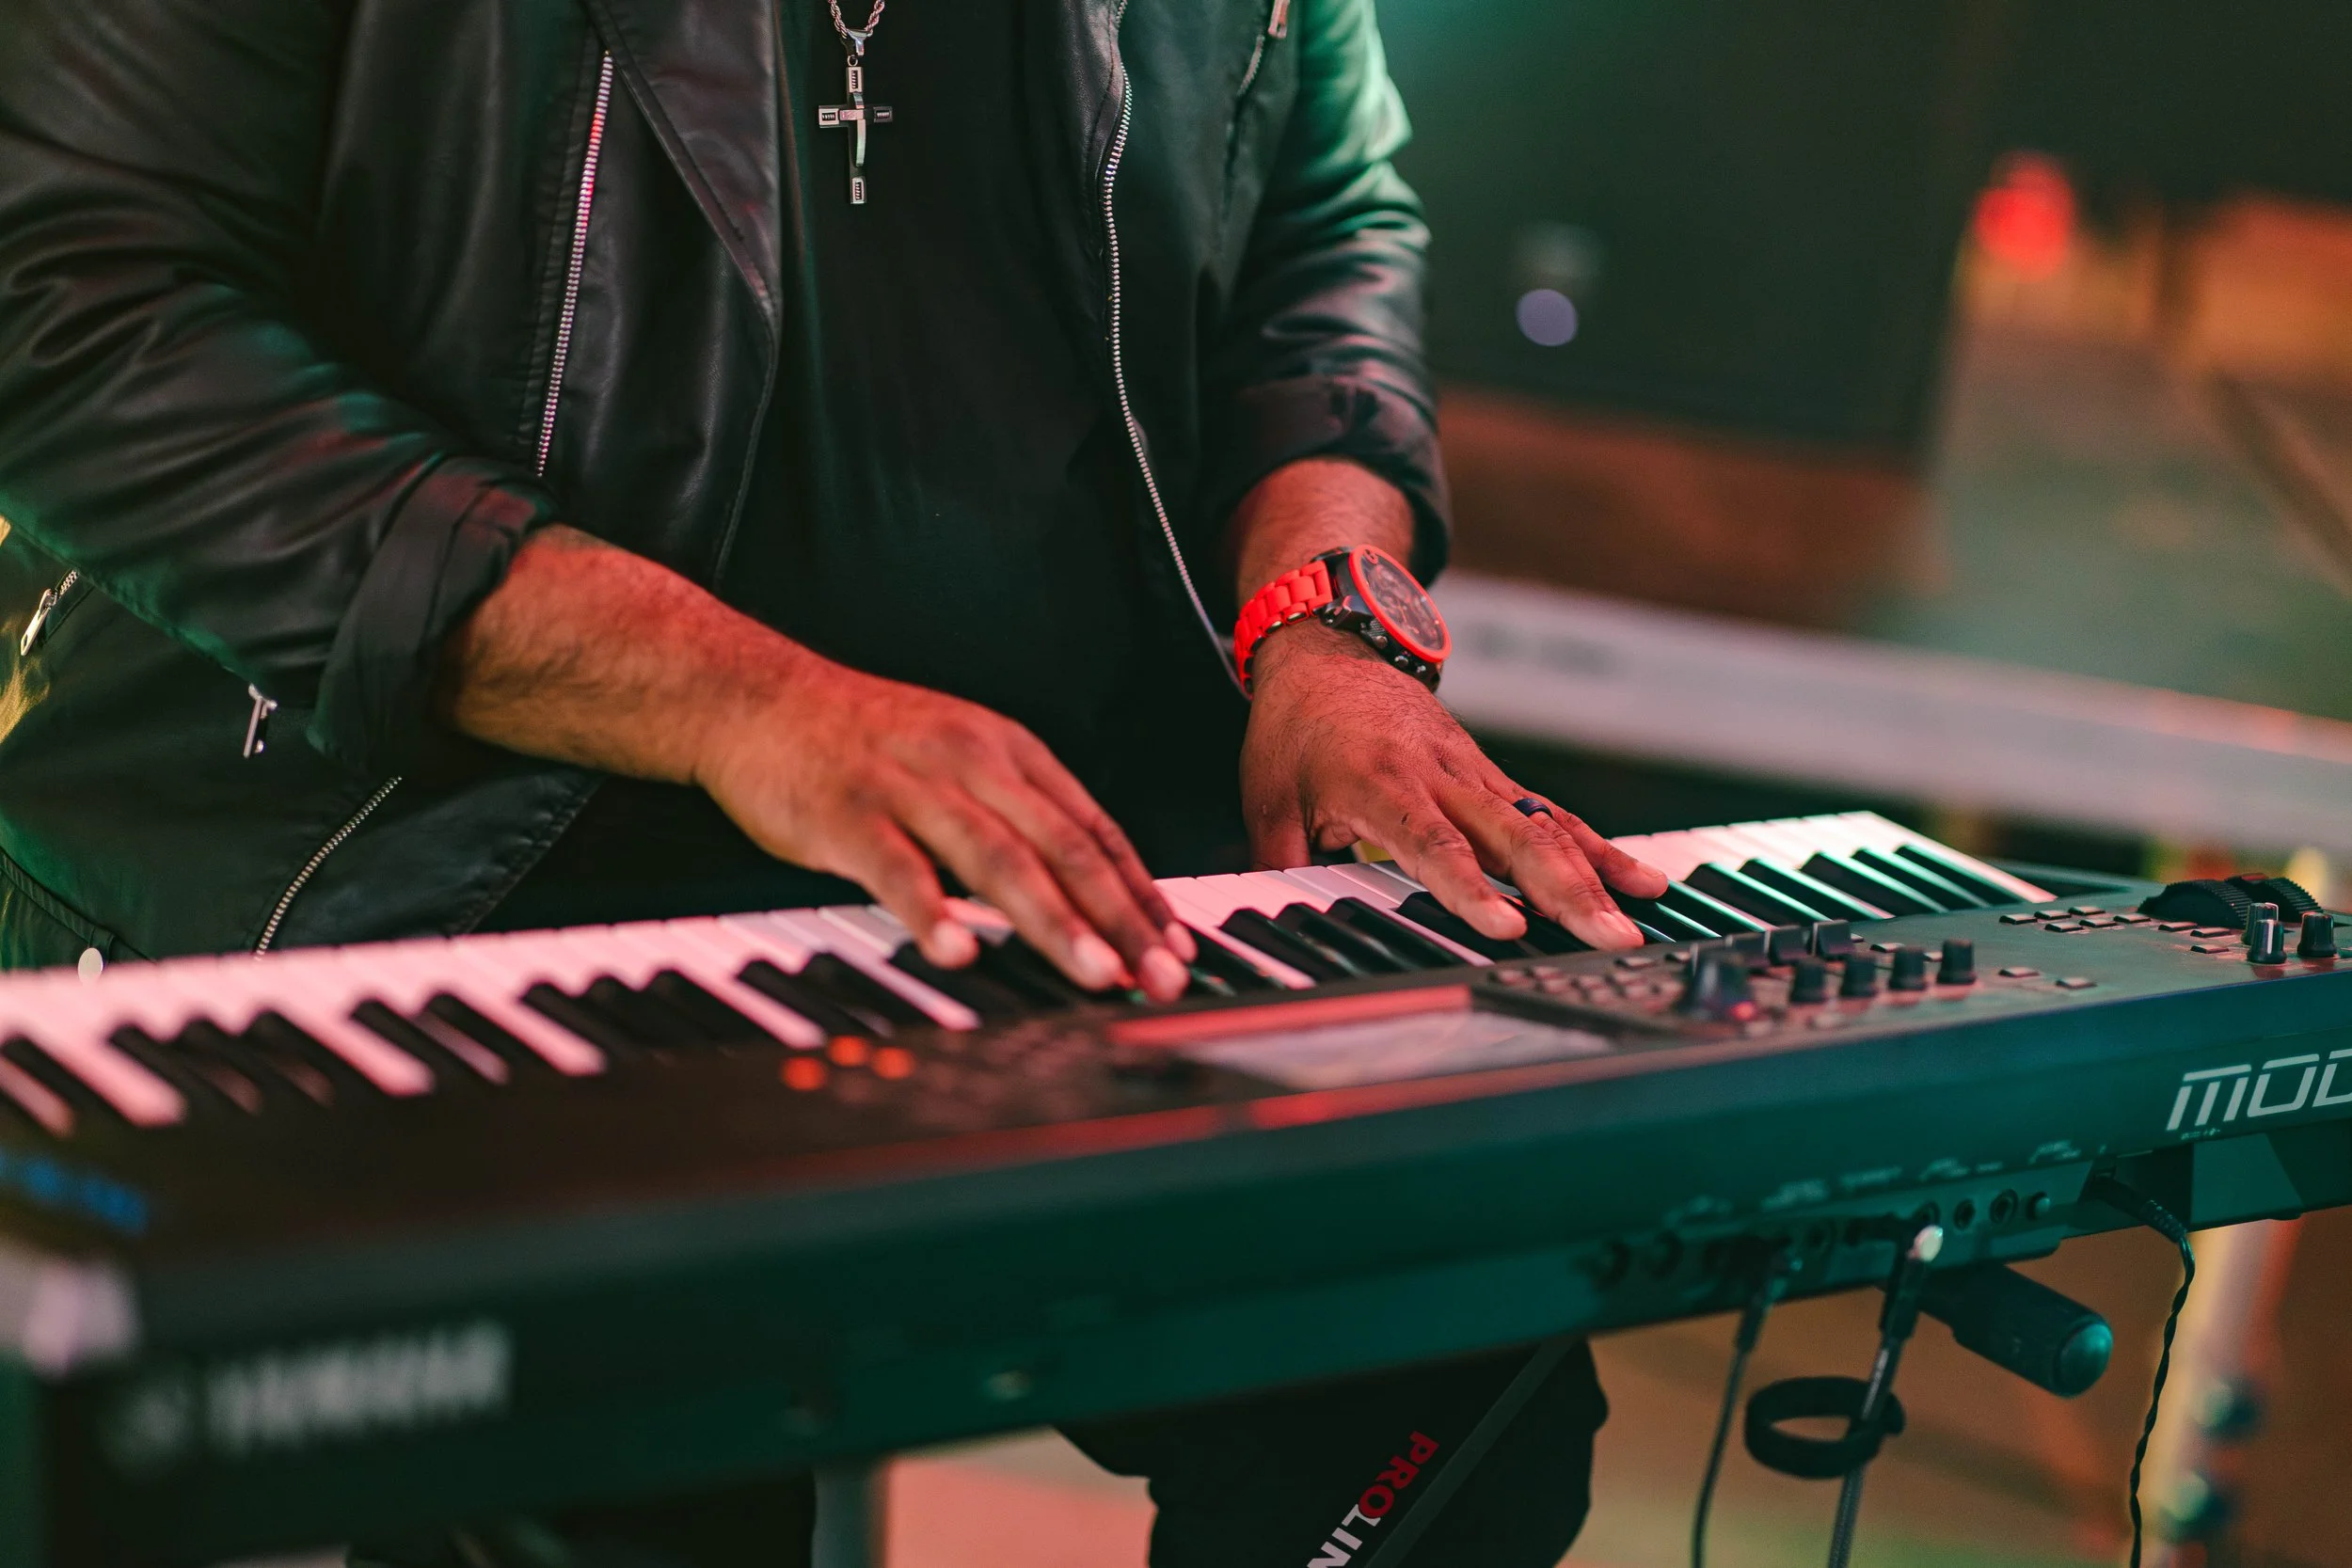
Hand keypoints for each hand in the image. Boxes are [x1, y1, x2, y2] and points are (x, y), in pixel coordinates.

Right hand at [692, 654, 1196, 1001]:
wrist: (757, 695)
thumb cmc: (862, 738)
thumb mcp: (958, 754)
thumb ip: (1016, 814)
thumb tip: (1081, 885)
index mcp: (1007, 752)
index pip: (1092, 829)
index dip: (1140, 891)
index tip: (1177, 945)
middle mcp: (971, 763)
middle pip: (1062, 846)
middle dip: (1120, 918)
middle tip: (1159, 976)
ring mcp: (911, 787)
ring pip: (997, 858)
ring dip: (1053, 921)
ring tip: (1093, 973)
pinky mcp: (849, 813)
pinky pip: (897, 869)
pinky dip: (931, 912)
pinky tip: (958, 953)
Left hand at [1241, 621, 1668, 947]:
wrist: (1330, 649)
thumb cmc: (1295, 727)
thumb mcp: (1267, 797)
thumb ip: (1279, 866)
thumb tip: (1272, 926)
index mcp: (1380, 783)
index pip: (1432, 845)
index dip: (1470, 888)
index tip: (1506, 927)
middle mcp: (1440, 777)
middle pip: (1513, 839)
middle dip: (1564, 892)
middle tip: (1606, 937)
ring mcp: (1476, 775)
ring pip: (1546, 825)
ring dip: (1595, 873)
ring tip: (1639, 915)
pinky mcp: (1494, 778)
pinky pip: (1553, 815)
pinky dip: (1598, 847)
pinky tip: (1641, 879)